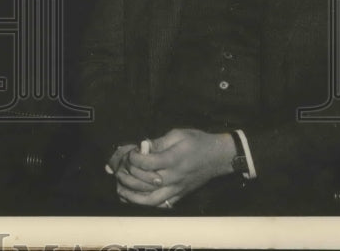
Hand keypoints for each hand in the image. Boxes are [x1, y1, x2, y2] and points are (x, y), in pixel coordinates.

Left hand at [115, 128, 234, 207]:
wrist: (218, 157)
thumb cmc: (198, 142)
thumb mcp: (178, 134)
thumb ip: (158, 142)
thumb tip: (141, 146)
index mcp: (173, 160)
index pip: (146, 163)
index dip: (133, 158)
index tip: (131, 152)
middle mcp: (174, 177)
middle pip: (145, 182)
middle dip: (128, 175)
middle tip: (120, 169)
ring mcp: (177, 189)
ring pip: (151, 200)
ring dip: (132, 196)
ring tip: (120, 188)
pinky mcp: (179, 196)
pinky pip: (160, 205)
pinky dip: (145, 204)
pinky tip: (134, 199)